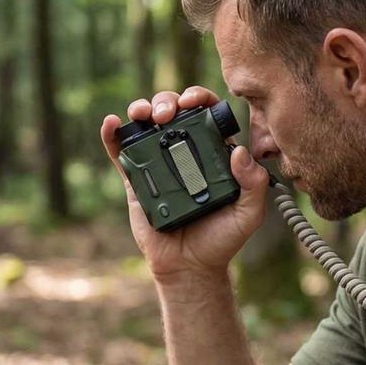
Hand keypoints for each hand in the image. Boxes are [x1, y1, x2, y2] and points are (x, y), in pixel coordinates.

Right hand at [100, 86, 269, 281]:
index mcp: (212, 153)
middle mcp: (185, 151)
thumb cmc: (221, 240)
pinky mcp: (136, 179)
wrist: (189, 266)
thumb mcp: (248, 215)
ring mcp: (159, 162)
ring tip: (143, 114)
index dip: (200, 98)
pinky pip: (121, 152)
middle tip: (168, 114)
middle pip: (173, 111)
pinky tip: (112, 123)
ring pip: (147, 124)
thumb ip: (254, 185)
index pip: (207, 114)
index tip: (195, 101)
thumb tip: (239, 151)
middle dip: (168, 101)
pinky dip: (113, 134)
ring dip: (142, 109)